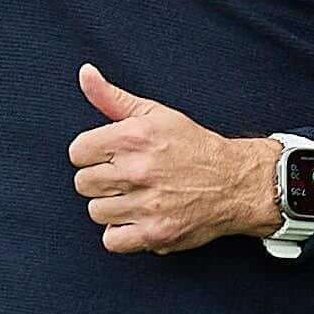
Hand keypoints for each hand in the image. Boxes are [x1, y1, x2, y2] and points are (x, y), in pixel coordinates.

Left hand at [71, 67, 279, 254]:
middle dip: (101, 180)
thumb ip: (112, 97)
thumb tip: (85, 73)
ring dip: (111, 207)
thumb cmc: (192, 146)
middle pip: (83, 183)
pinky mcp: (155, 233)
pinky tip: (135, 219)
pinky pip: (111, 240)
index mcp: (133, 137)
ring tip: (133, 198)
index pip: (77, 152)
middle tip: (125, 178)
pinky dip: (120, 234)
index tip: (108, 157)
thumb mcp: (154, 113)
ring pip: (95, 211)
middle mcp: (138, 170)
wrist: (235, 182)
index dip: (91, 154)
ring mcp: (146, 204)